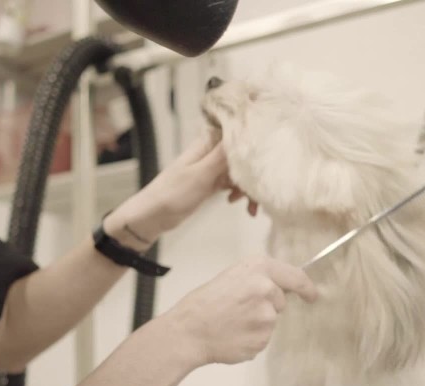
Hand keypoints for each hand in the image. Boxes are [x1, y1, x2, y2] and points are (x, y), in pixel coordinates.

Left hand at [104, 134, 248, 246]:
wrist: (153, 216)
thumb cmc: (172, 193)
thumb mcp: (201, 174)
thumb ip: (223, 155)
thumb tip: (245, 131)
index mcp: (208, 143)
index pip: (239, 134)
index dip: (256, 141)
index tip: (271, 155)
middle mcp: (212, 152)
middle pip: (244, 156)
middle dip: (254, 174)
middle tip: (261, 194)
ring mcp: (212, 168)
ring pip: (241, 172)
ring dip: (249, 188)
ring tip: (251, 208)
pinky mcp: (212, 183)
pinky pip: (233, 184)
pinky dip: (239, 193)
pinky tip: (237, 204)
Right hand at [162, 256, 317, 365]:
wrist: (188, 330)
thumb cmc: (205, 303)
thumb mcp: (233, 277)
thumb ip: (259, 279)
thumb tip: (282, 290)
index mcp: (259, 267)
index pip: (296, 277)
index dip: (307, 288)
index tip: (312, 296)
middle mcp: (267, 288)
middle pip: (280, 302)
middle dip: (266, 307)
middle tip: (237, 310)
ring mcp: (267, 315)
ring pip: (270, 322)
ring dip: (257, 325)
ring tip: (231, 323)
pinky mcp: (263, 339)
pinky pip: (262, 339)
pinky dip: (250, 339)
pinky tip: (233, 335)